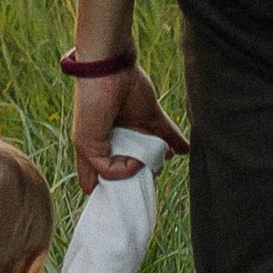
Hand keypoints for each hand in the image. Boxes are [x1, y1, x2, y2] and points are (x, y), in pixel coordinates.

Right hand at [72, 60, 186, 194]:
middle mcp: (115, 141)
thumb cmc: (91, 105)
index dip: (106, 191)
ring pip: (149, 152)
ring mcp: (134, 129)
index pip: (98, 177)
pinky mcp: (150, 116)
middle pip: (129, 167)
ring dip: (158, 161)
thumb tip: (135, 169)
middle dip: (138, 176)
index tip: (118, 202)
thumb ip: (106, 167)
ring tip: (161, 162)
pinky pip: (168, 133)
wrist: (108, 70)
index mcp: (94, 149)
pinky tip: (185, 151)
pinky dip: (179, 142)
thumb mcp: (87, 143)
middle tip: (145, 179)